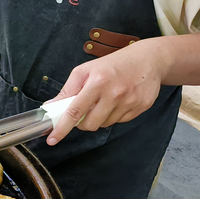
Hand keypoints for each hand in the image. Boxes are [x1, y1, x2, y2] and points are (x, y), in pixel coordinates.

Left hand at [46, 38, 163, 144]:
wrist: (149, 59)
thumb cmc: (112, 64)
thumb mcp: (85, 70)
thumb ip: (67, 90)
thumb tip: (50, 107)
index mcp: (97, 82)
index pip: (75, 111)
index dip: (62, 128)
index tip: (52, 140)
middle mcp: (114, 93)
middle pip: (90, 124)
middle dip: (83, 123)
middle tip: (85, 110)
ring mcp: (130, 101)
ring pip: (104, 124)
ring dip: (100, 118)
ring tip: (105, 100)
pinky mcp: (141, 107)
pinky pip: (120, 121)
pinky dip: (114, 115)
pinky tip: (118, 101)